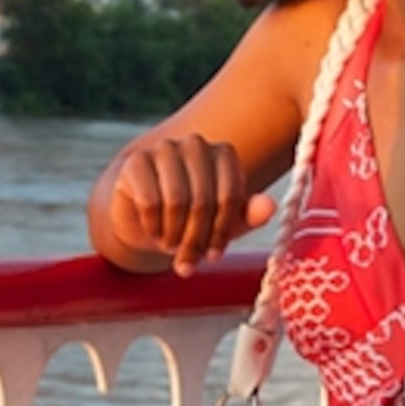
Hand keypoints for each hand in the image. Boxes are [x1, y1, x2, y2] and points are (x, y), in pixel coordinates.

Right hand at [103, 131, 274, 274]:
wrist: (144, 219)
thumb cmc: (190, 220)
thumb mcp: (223, 224)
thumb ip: (248, 215)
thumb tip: (269, 206)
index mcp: (224, 154)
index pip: (231, 196)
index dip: (222, 232)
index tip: (213, 255)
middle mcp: (196, 144)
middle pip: (204, 201)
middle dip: (196, 240)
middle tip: (189, 261)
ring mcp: (164, 148)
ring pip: (176, 201)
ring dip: (173, 236)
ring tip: (170, 245)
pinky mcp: (136, 161)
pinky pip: (150, 202)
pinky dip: (153, 227)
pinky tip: (153, 231)